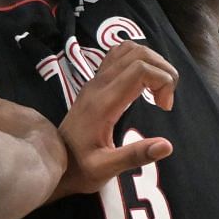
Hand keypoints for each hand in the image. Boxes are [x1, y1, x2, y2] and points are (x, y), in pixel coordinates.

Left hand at [53, 41, 174, 197]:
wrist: (50, 161)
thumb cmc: (80, 167)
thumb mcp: (106, 168)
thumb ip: (135, 155)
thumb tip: (167, 145)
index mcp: (103, 102)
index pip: (140, 69)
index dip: (162, 81)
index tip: (165, 107)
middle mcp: (98, 85)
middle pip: (137, 53)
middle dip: (162, 70)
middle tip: (165, 100)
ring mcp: (95, 81)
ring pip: (128, 50)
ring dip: (152, 63)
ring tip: (159, 91)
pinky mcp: (95, 83)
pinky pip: (118, 57)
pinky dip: (138, 62)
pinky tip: (144, 85)